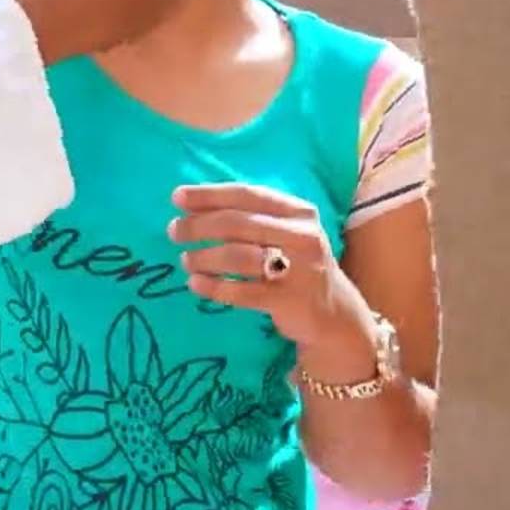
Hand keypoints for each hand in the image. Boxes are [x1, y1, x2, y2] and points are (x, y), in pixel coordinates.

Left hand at [172, 183, 377, 372]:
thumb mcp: (284, 233)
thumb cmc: (297, 265)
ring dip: (203, 257)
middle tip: (173, 231)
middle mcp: (303, 237)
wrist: (335, 314)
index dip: (209, 195)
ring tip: (185, 261)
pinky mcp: (290, 301)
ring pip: (237, 257)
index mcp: (299, 213)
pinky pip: (241, 292)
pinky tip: (195, 284)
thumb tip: (191, 206)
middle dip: (198, 226)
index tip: (176, 198)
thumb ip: (248, 217)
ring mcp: (300, 270)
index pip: (247, 195)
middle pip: (237, 224)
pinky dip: (213, 287)